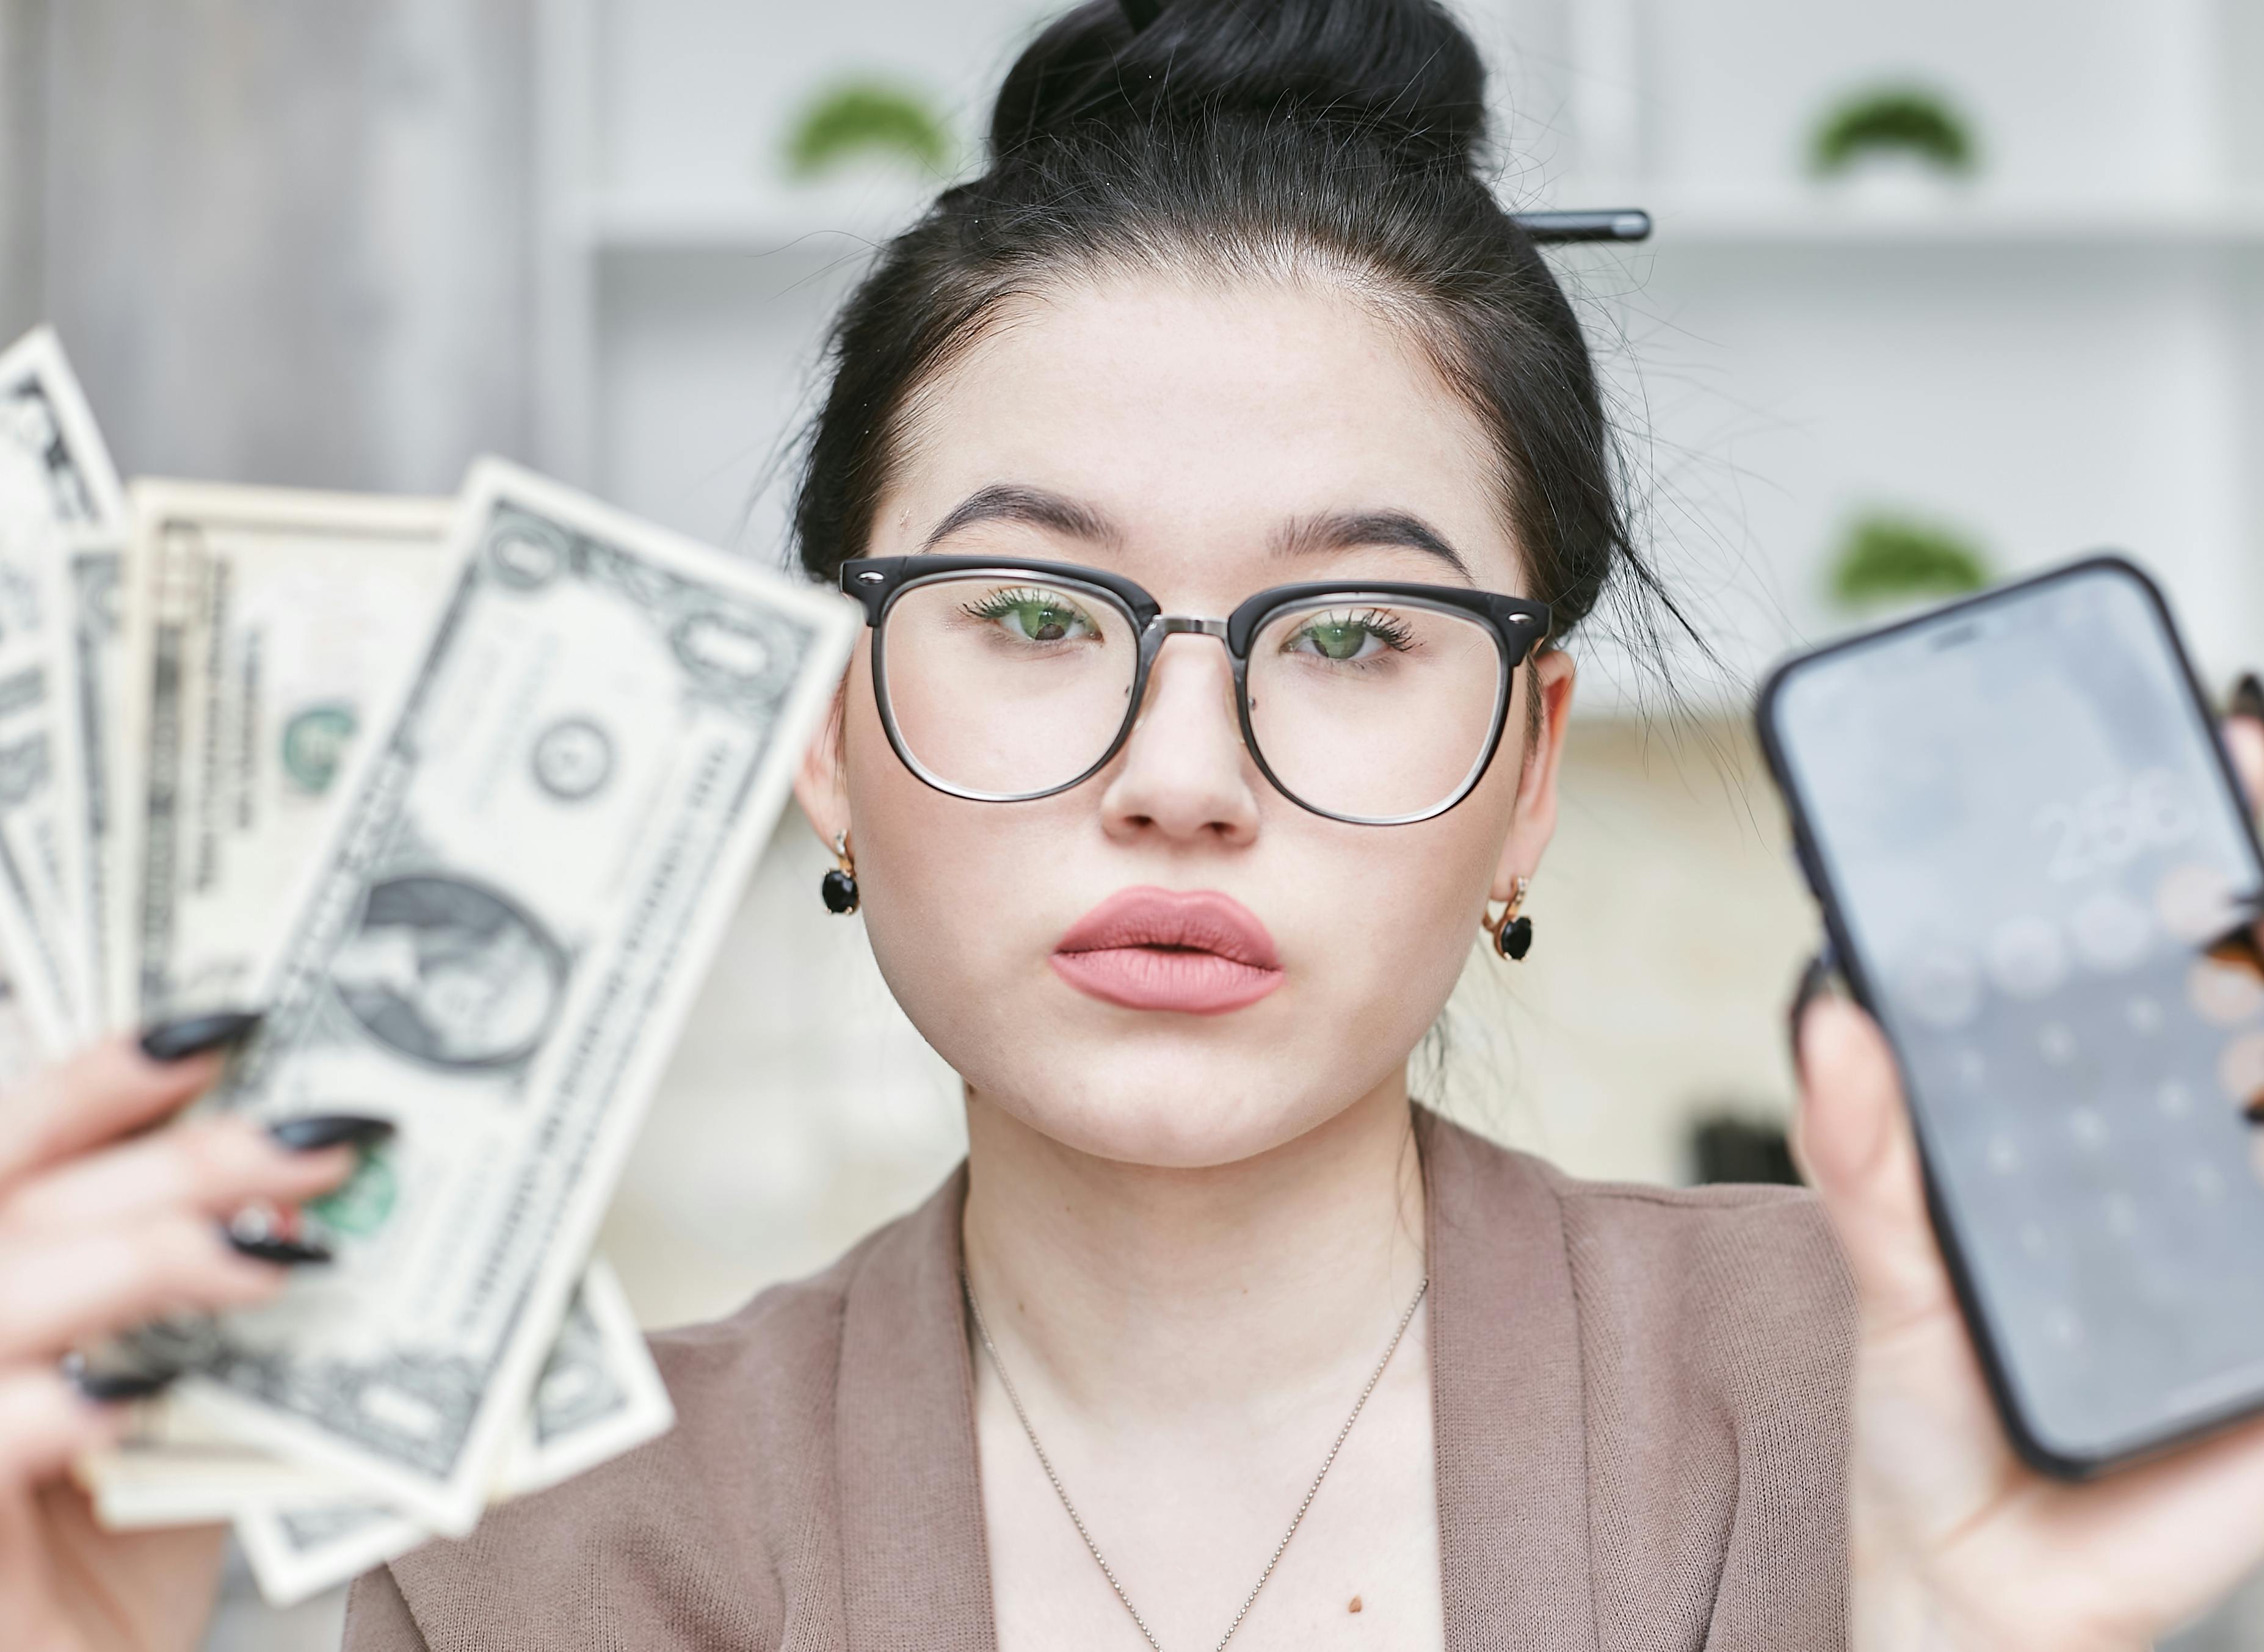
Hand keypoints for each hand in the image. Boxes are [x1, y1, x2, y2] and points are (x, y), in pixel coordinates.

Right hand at [0, 1031, 355, 1651]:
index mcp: (2, 1280)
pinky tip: (125, 1396)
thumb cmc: (104, 1566)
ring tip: (270, 1254)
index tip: (227, 1021)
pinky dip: (33, 1417)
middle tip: (319, 1140)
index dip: (100, 1076)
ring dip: (134, 1262)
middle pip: (12, 1198)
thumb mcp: (177, 1413)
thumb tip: (321, 1195)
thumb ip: (211, 1314)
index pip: (16, 1148)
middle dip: (169, 1158)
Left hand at [1795, 706, 2263, 1651]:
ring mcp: (2255, 1224)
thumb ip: (1866, 1152)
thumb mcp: (1888, 1274)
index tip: (2234, 748)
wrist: (1987, 1583)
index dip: (2206, 850)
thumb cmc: (1937, 1414)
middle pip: (2262, 995)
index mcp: (2093, 1110)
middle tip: (2263, 802)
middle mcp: (2200, 1149)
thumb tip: (1832, 1014)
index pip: (2160, 956)